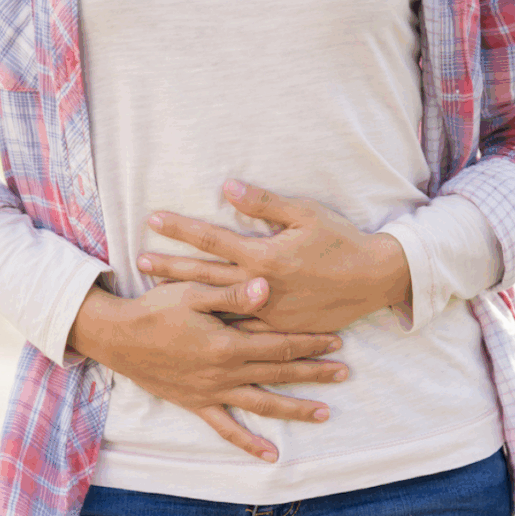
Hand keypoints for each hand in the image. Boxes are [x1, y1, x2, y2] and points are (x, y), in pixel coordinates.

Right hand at [68, 277, 347, 461]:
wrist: (117, 337)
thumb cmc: (154, 309)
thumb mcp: (192, 292)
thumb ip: (231, 293)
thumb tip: (267, 287)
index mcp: (228, 343)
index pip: (279, 344)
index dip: (310, 342)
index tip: (336, 340)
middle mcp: (224, 372)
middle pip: (279, 374)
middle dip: (314, 373)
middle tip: (344, 374)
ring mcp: (212, 392)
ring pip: (262, 404)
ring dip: (294, 409)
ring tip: (324, 413)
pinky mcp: (196, 404)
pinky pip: (226, 428)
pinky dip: (249, 443)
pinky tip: (270, 455)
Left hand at [136, 180, 411, 332]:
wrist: (374, 279)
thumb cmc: (341, 241)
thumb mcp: (305, 214)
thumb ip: (264, 203)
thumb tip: (228, 186)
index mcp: (264, 256)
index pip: (212, 239)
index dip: (181, 228)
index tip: (153, 220)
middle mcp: (260, 287)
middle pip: (204, 275)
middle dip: (170, 267)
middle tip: (140, 262)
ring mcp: (268, 311)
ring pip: (218, 306)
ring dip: (186, 298)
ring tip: (157, 294)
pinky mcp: (279, 329)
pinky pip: (242, 329)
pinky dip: (217, 325)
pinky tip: (196, 324)